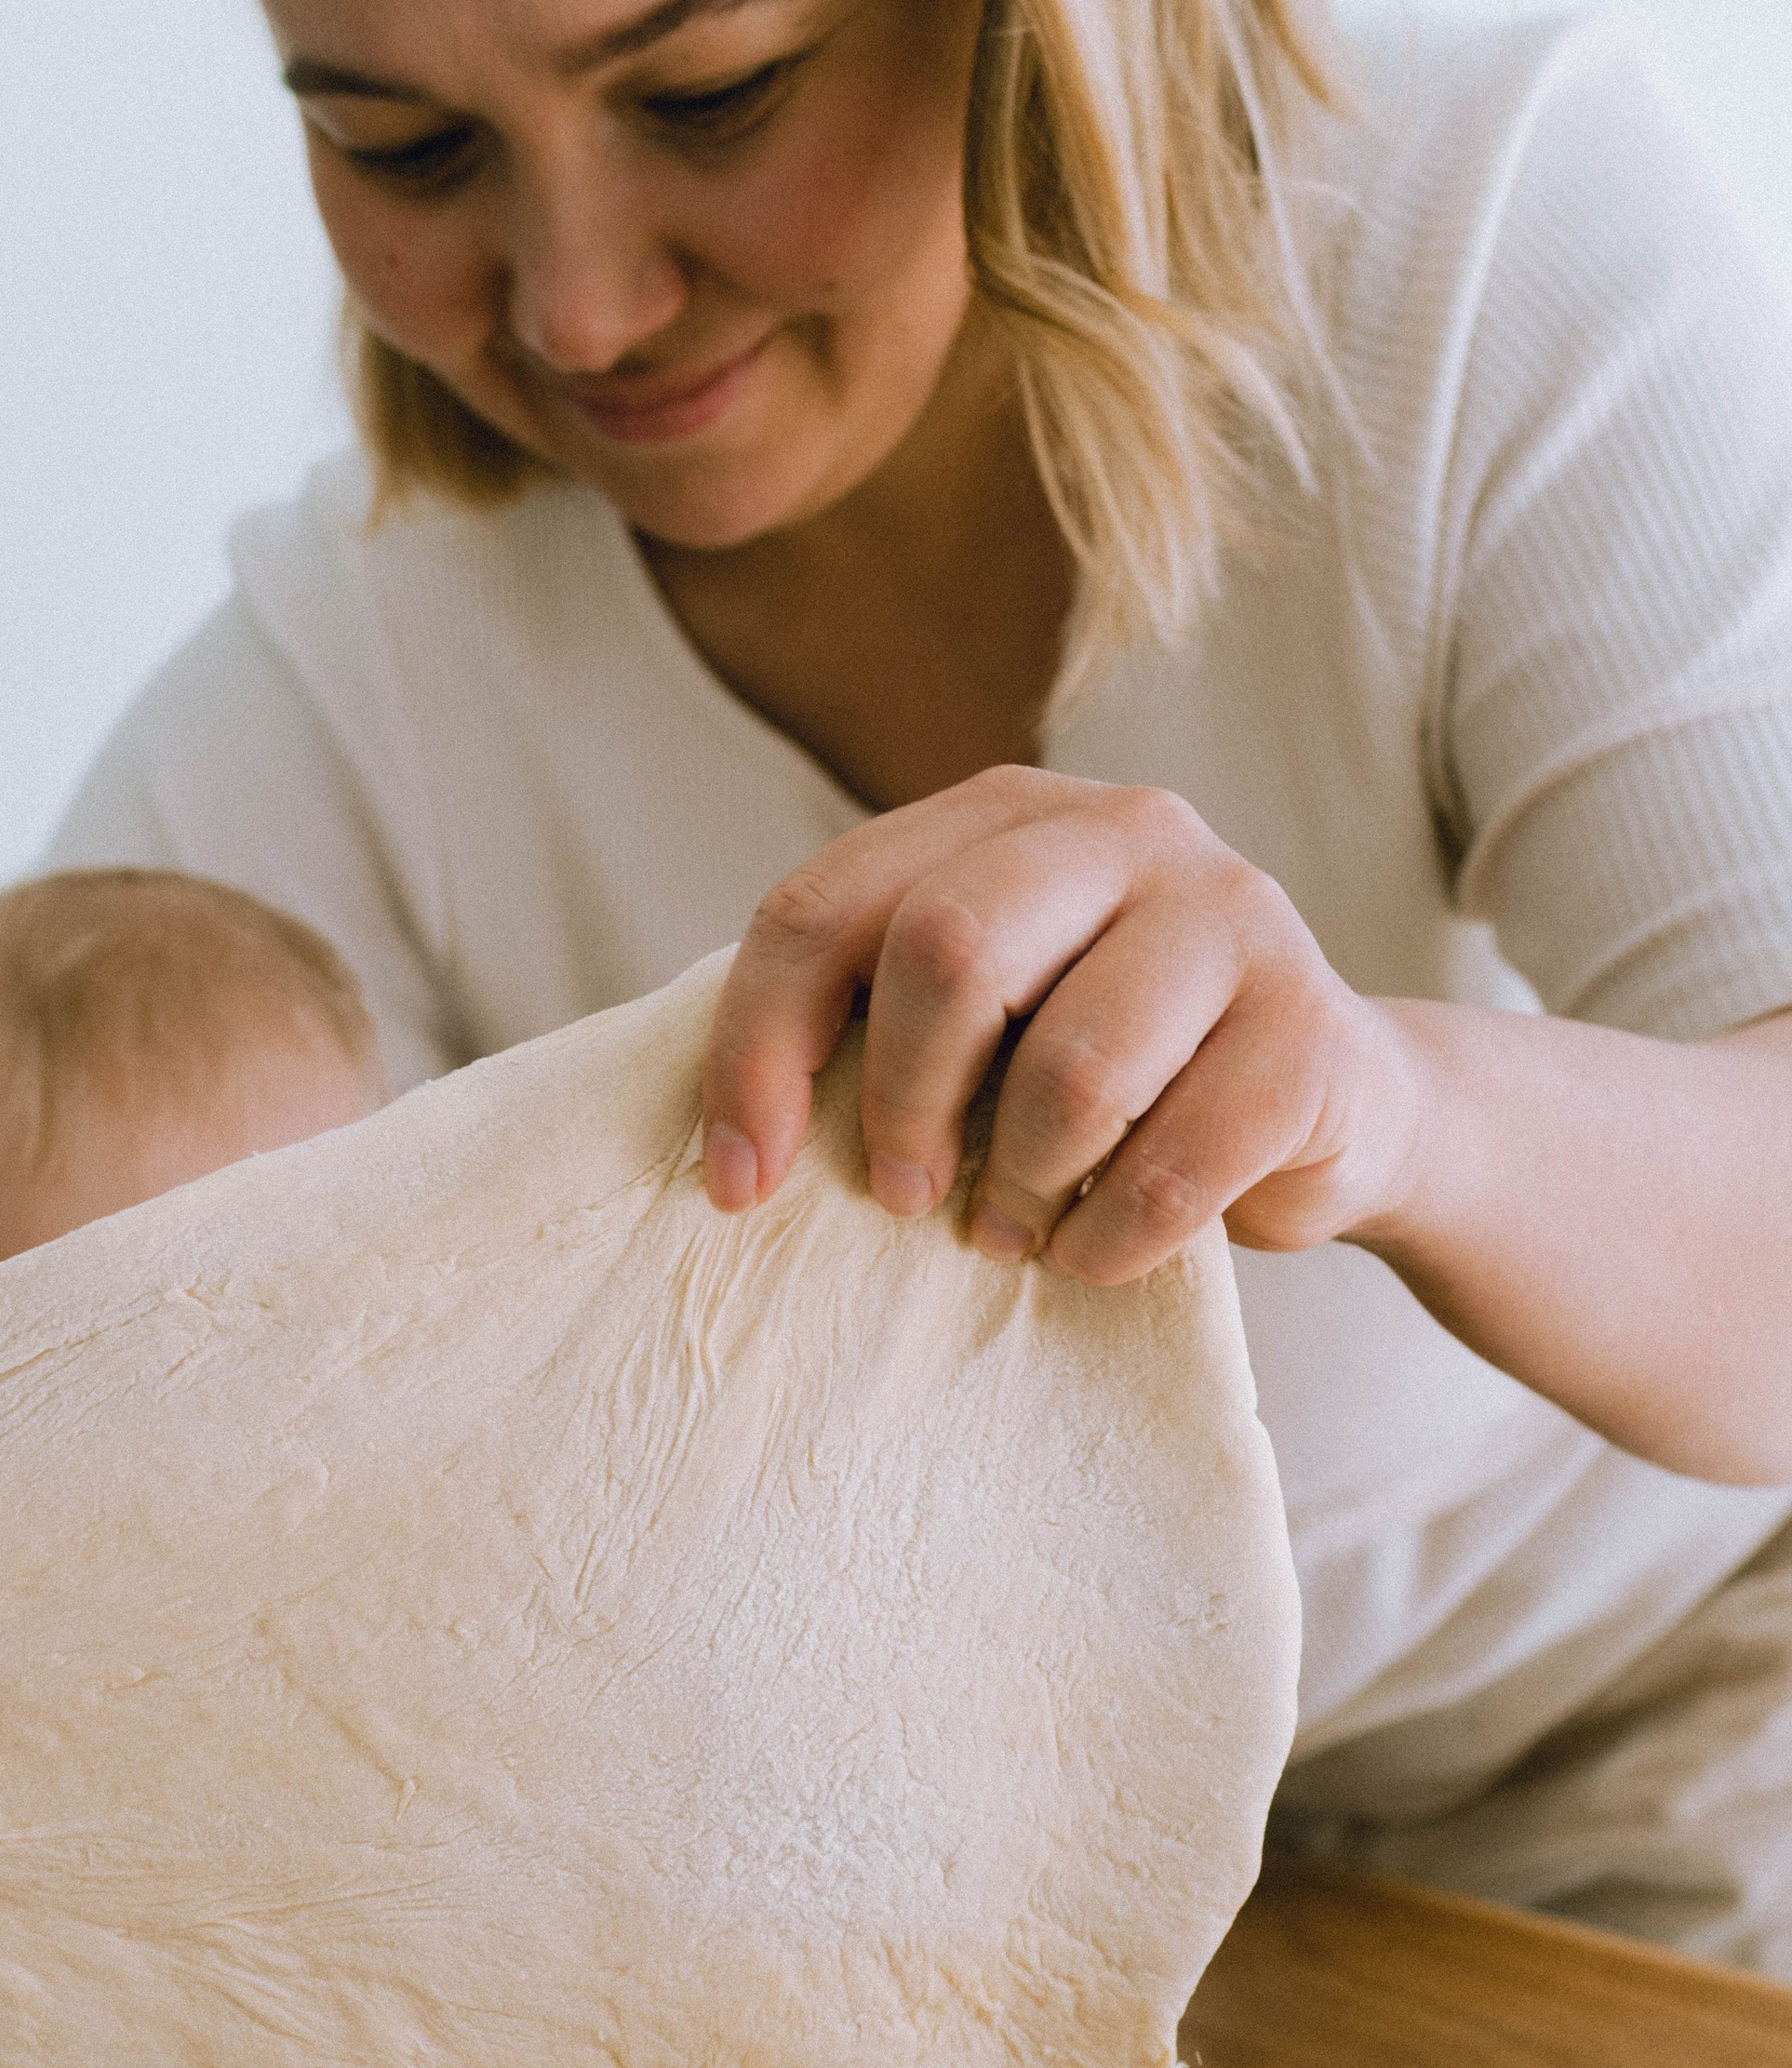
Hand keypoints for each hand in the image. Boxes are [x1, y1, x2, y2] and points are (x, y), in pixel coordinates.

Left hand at [699, 768, 1419, 1283]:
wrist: (1333, 1108)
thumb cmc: (1116, 1076)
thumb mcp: (989, 1020)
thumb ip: (881, 1018)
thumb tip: (735, 1146)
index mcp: (1010, 816)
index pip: (828, 907)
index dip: (759, 1051)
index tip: (739, 1184)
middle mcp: (1127, 830)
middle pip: (950, 949)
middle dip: (902, 1104)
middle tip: (905, 1196)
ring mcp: (1233, 915)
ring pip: (1069, 1072)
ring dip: (1018, 1190)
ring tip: (1013, 1228)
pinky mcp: (1310, 1030)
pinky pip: (1171, 1170)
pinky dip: (1106, 1244)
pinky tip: (1092, 1252)